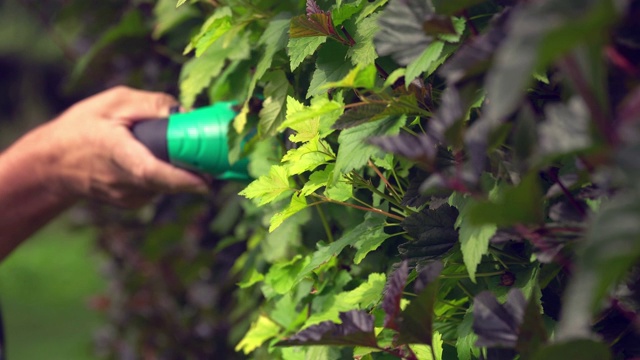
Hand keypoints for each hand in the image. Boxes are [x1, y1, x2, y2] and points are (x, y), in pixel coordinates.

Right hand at [27, 86, 208, 207]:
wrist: (54, 164)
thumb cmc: (83, 127)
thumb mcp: (114, 101)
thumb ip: (151, 104)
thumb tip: (185, 112)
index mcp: (117, 153)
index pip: (151, 172)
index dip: (181, 179)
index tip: (206, 182)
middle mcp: (123, 182)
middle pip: (170, 180)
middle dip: (194, 168)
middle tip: (213, 152)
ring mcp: (128, 197)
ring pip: (168, 184)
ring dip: (177, 167)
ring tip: (167, 147)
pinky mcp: (132, 203)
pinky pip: (160, 187)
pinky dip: (165, 173)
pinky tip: (151, 159)